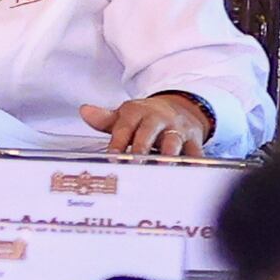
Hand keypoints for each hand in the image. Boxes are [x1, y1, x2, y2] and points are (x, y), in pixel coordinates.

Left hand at [81, 93, 215, 159]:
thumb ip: (105, 119)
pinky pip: (195, 152)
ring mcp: (176, 129)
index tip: (112, 156)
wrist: (180, 107)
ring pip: (172, 141)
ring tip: (162, 169)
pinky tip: (192, 172)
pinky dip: (195, 162)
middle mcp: (157, 119)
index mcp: (137, 113)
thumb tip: (85, 111)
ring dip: (168, 155)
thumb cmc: (145, 118)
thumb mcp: (125, 116)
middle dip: (141, 148)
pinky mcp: (193, 140)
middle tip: (135, 164)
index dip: (118, 141)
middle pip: (148, 133)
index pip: (124, 127)